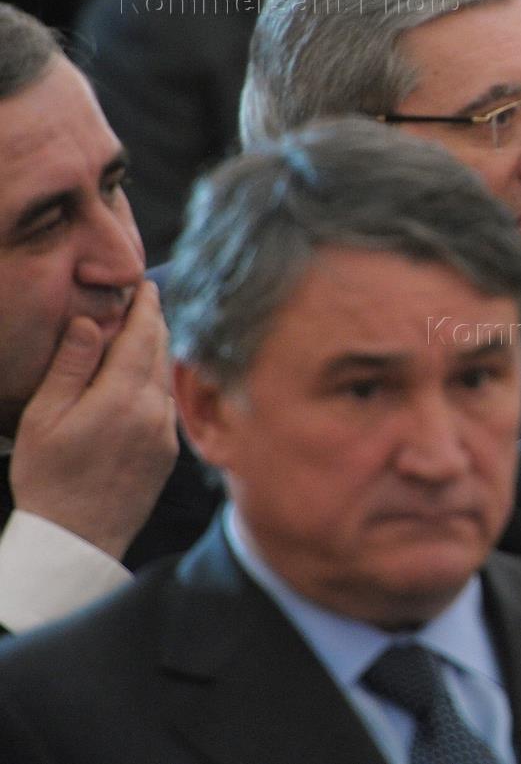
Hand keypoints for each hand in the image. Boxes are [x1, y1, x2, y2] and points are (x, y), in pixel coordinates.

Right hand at [9, 281, 177, 558]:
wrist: (76, 540)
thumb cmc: (49, 479)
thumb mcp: (44, 417)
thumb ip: (71, 366)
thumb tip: (90, 322)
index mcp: (121, 397)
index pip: (143, 336)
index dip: (146, 306)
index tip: (146, 285)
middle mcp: (154, 411)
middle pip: (162, 352)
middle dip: (157, 323)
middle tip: (149, 301)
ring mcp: (166, 433)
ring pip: (168, 378)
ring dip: (160, 353)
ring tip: (146, 334)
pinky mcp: (169, 452)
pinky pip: (169, 405)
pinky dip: (160, 384)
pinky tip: (145, 380)